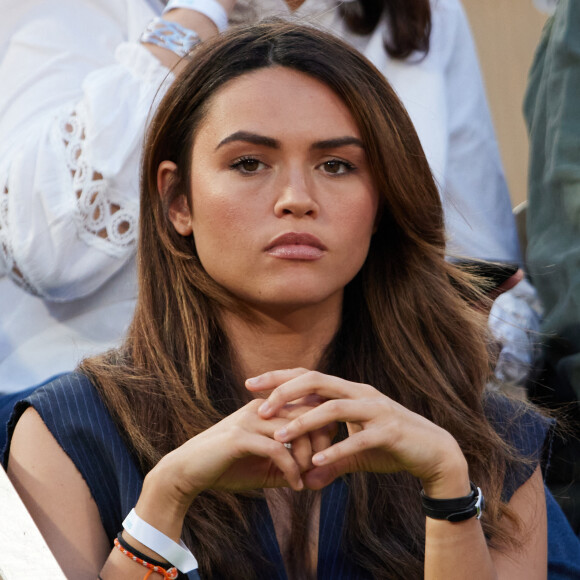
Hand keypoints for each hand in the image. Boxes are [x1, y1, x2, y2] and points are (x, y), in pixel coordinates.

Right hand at [148, 395, 333, 508]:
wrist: (187, 471)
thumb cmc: (227, 467)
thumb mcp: (265, 467)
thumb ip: (290, 467)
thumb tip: (318, 478)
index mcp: (268, 408)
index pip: (308, 409)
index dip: (323, 432)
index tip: (325, 459)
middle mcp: (261, 407)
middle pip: (307, 416)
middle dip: (321, 443)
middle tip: (321, 469)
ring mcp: (250, 420)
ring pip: (295, 431)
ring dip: (307, 458)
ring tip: (306, 479)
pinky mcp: (240, 437)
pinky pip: (278, 450)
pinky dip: (291, 469)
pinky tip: (295, 486)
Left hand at [248, 369, 469, 496]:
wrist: (435, 452)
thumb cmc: (392, 446)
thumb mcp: (356, 452)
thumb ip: (330, 461)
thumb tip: (305, 479)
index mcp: (349, 391)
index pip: (308, 376)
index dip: (279, 378)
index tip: (250, 384)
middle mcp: (360, 393)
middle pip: (316, 381)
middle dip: (284, 392)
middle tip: (258, 408)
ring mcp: (375, 409)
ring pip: (333, 407)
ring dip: (304, 422)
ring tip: (278, 438)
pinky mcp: (389, 431)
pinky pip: (358, 439)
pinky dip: (336, 450)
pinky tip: (315, 462)